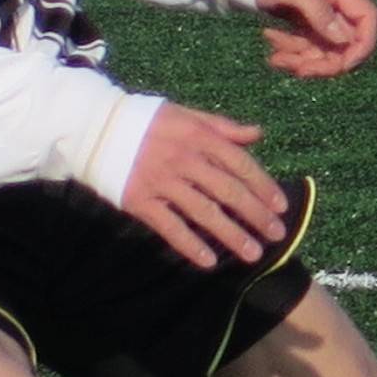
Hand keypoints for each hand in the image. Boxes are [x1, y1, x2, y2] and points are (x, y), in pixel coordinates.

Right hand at [120, 102, 289, 268]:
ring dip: (231, 235)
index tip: (281, 207)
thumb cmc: (146, 122)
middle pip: (228, 192)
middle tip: (277, 234)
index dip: (263, 186)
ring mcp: (162, 182)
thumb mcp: (186, 115)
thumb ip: (223, 127)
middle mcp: (185, 160)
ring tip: (252, 253)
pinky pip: (170, 227)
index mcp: (199, 137)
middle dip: (256, 215)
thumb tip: (257, 133)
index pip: (240, 164)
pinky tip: (208, 262)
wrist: (95, 128)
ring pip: (204, 213)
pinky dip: (190, 245)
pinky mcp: (140, 201)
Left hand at [255, 0, 376, 78]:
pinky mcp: (306, 25)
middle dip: (326, 63)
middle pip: (348, 43)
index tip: (343, 65)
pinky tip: (270, 40)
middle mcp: (334, 4)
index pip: (368, 18)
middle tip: (299, 70)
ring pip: (324, 51)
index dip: (363, 45)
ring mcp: (320, 16)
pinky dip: (290, 53)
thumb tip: (344, 39)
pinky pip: (307, 48)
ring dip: (301, 61)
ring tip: (273, 58)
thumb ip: (318, 10)